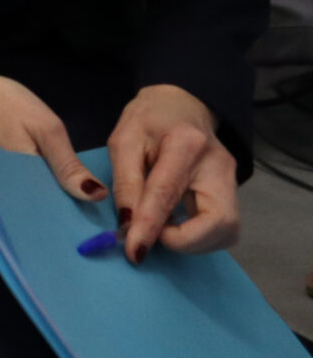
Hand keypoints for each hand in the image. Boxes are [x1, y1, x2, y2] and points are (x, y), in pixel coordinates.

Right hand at [0, 71, 110, 205]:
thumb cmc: (2, 103)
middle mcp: (5, 191)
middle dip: (59, 208)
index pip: (53, 208)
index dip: (74, 211)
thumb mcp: (45, 127)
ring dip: (43, 201)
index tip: (93, 215)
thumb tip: (95, 196)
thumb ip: (67, 164)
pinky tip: (40, 184)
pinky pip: (11, 193)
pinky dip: (26, 191)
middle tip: (82, 206)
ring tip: (65, 198)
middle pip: (37, 208)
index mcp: (22, 178)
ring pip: (24, 202)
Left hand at [108, 85, 237, 264]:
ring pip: (226, 231)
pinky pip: (222, 228)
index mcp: (186, 144)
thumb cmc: (148, 120)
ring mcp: (232, 181)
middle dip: (185, 242)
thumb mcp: (124, 141)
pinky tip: (176, 225)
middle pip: (219, 222)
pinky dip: (199, 237)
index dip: (151, 227)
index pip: (168, 194)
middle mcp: (219, 166)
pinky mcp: (233, 193)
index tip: (134, 252)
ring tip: (161, 229)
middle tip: (153, 236)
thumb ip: (125, 182)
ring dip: (193, 242)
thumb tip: (126, 225)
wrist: (182, 105)